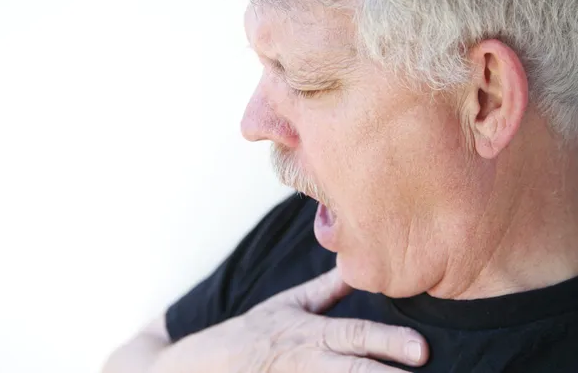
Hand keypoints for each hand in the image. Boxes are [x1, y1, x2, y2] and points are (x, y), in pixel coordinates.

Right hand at [150, 268, 428, 371]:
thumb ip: (325, 289)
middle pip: (352, 369)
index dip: (387, 342)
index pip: (353, 335)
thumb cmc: (253, 333)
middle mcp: (307, 360)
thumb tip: (355, 266)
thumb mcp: (288, 304)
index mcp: (309, 333)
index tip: (422, 350)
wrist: (206, 364)